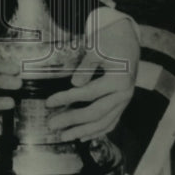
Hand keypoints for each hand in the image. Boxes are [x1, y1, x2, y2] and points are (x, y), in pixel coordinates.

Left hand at [44, 16, 138, 141]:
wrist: (126, 36)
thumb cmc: (109, 40)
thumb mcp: (96, 49)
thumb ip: (86, 67)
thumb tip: (75, 84)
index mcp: (118, 80)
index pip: (88, 93)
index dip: (66, 98)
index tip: (48, 103)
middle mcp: (124, 94)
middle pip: (95, 113)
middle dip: (72, 120)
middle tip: (51, 125)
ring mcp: (125, 100)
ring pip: (104, 122)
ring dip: (83, 131)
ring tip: (64, 136)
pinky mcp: (123, 102)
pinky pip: (111, 121)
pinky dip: (97, 131)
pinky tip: (83, 137)